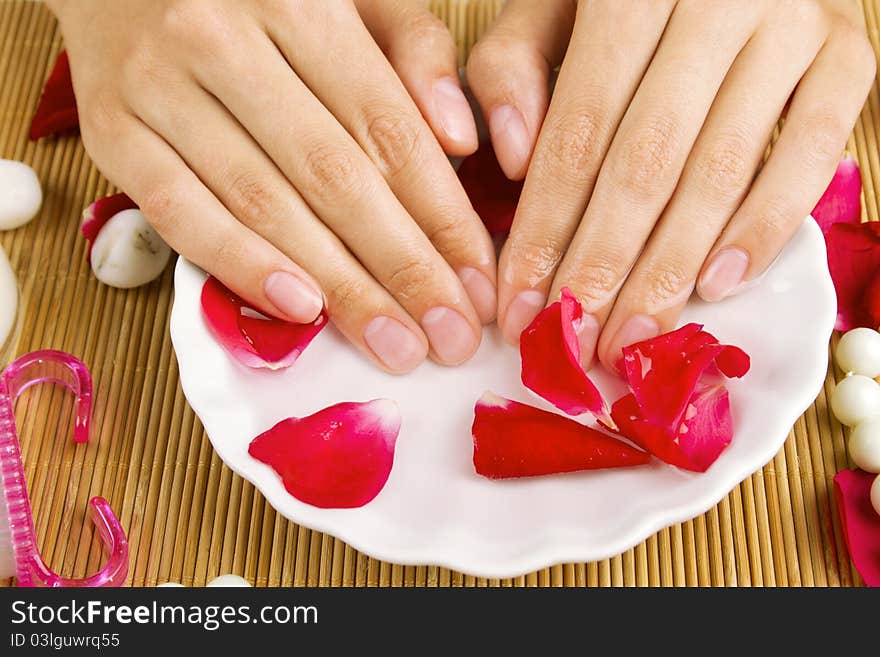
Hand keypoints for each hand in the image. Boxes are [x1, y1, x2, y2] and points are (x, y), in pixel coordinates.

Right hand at [48, 0, 496, 372]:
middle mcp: (226, 39)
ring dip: (340, 286)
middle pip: (335, 176)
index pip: (388, 129)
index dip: (441, 216)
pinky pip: (180, 213)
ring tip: (395, 344)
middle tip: (451, 337)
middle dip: (404, 269)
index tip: (478, 282)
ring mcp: (160, 86)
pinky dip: (241, 265)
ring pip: (266, 204)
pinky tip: (300, 311)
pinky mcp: (113, 131)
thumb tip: (461, 141)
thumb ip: (413, 51)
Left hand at [467, 0, 874, 370]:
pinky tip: (716, 287)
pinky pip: (810, 158)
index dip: (545, 232)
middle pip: (646, 166)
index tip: (521, 308)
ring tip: (632, 338)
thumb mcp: (551, 8)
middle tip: (575, 344)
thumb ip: (513, 67)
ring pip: (720, 173)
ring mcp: (792, 26)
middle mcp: (717, 1)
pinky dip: (763, 228)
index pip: (576, 136)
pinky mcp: (847, 56)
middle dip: (604, 268)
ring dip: (671, 271)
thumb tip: (512, 160)